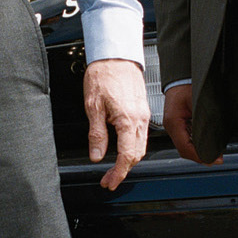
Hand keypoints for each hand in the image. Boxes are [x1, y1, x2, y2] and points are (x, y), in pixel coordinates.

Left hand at [83, 58, 148, 189]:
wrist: (116, 54)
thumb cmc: (104, 75)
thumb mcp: (93, 106)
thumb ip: (97, 134)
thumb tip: (97, 155)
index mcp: (128, 119)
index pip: (127, 156)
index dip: (118, 173)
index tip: (109, 182)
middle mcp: (140, 119)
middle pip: (137, 154)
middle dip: (123, 170)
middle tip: (108, 179)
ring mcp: (144, 114)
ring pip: (140, 146)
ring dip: (128, 160)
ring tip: (113, 168)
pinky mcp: (142, 110)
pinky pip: (141, 135)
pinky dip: (132, 147)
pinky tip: (121, 149)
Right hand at [164, 81, 216, 165]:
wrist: (182, 76)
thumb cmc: (187, 84)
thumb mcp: (198, 102)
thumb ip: (203, 120)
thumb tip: (213, 137)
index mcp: (173, 122)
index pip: (185, 148)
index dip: (200, 156)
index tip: (214, 159)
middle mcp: (171, 126)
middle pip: (184, 150)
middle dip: (201, 157)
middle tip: (218, 159)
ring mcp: (174, 126)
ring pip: (185, 146)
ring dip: (199, 151)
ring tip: (214, 154)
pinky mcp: (178, 123)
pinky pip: (186, 139)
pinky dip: (196, 144)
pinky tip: (207, 144)